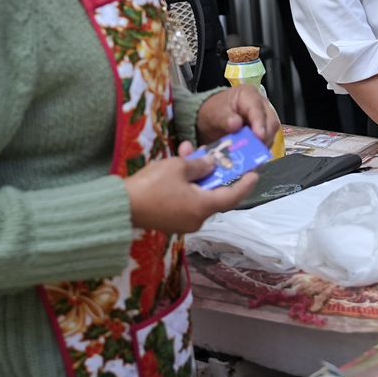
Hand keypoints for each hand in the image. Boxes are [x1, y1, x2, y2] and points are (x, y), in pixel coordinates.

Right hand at [122, 141, 259, 232]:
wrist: (122, 207)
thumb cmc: (152, 185)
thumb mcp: (178, 167)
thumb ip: (200, 165)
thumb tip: (211, 165)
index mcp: (203, 207)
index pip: (232, 197)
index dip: (245, 185)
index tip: (255, 174)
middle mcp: (197, 219)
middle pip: (214, 195)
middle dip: (214, 173)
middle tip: (214, 155)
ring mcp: (183, 223)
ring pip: (198, 197)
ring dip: (196, 176)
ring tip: (187, 153)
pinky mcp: (170, 222)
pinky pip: (185, 202)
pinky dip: (186, 186)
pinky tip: (176, 169)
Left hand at [197, 85, 280, 146]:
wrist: (212, 119)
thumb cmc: (215, 112)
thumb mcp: (214, 114)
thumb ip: (224, 119)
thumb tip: (236, 124)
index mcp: (249, 94)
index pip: (258, 108)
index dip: (260, 122)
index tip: (259, 136)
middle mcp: (261, 104)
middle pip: (271, 120)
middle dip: (265, 136)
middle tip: (255, 150)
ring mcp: (265, 118)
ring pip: (272, 132)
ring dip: (263, 144)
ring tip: (252, 154)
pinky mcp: (265, 130)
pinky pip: (268, 140)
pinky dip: (261, 148)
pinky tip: (253, 155)